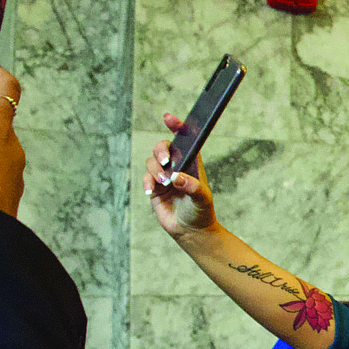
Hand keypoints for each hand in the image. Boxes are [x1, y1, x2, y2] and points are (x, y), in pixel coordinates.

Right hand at [145, 113, 218, 238]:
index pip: (185, 140)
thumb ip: (192, 187)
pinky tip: (151, 191)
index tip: (168, 117)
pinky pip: (146, 178)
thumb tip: (176, 178)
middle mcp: (177, 166)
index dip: (177, 126)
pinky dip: (147, 182)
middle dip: (161, 150)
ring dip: (155, 169)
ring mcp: (164, 176)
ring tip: (164, 183)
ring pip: (152, 161)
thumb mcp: (202, 199)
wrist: (191, 231)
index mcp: (192, 163)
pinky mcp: (155, 188)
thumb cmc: (201, 212)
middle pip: (163, 147)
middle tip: (165, 162)